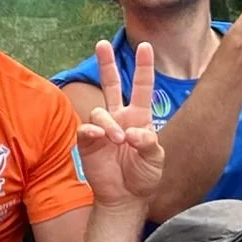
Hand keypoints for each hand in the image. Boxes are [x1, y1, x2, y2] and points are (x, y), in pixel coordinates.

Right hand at [76, 40, 164, 210]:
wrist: (125, 198)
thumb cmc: (144, 177)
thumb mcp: (156, 160)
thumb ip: (148, 143)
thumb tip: (132, 132)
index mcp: (139, 118)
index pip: (142, 87)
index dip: (144, 67)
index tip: (146, 46)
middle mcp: (119, 118)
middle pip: (111, 85)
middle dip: (106, 64)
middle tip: (101, 44)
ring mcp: (102, 129)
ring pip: (99, 111)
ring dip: (108, 123)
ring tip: (117, 140)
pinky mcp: (87, 143)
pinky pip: (86, 129)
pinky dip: (93, 131)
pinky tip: (100, 137)